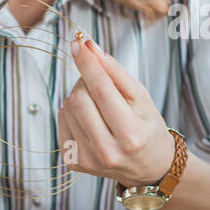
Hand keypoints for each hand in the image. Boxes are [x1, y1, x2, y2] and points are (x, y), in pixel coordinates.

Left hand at [58, 35, 175, 186]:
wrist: (148, 166)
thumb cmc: (146, 126)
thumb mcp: (141, 97)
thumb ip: (116, 72)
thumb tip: (90, 48)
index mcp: (130, 134)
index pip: (100, 90)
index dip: (87, 63)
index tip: (78, 43)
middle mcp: (107, 151)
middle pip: (79, 97)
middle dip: (86, 82)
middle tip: (101, 86)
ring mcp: (87, 159)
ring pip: (67, 107)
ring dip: (80, 97)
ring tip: (99, 107)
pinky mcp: (73, 161)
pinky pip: (62, 120)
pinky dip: (73, 112)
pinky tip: (91, 120)